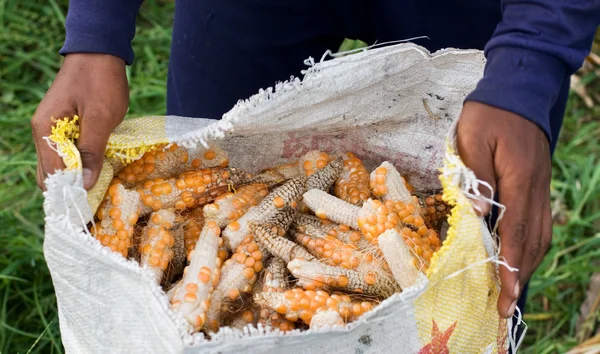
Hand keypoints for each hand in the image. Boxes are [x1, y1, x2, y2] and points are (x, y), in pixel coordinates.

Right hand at [31, 53, 128, 190]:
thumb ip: (91, 151)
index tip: (89, 206)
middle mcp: (43, 132)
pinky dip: (80, 161)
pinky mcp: (65, 125)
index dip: (69, 192)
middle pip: (51, 172)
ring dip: (77, 175)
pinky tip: (99, 166)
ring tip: (99, 185)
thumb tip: (84, 184)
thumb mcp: (101, 118)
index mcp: (46, 131)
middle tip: (96, 199)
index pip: (52, 174)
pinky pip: (68, 151)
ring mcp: (52, 128)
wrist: (100, 51)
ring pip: (59, 163)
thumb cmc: (101, 82)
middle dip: (71, 187)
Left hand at [456, 101, 551, 317]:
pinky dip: (531, 245)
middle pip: (532, 242)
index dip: (510, 267)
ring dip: (527, 265)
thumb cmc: (489, 114)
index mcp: (517, 180)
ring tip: (513, 290)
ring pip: (539, 235)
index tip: (505, 296)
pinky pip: (539, 222)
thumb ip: (476, 178)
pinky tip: (521, 256)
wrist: (518, 91)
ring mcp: (539, 187)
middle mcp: (534, 189)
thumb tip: (479, 214)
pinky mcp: (536, 184)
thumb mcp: (473, 139)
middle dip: (520, 277)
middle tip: (506, 307)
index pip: (515, 232)